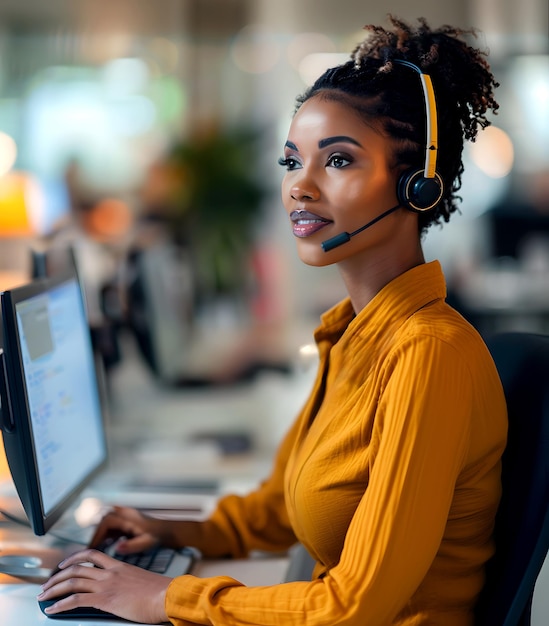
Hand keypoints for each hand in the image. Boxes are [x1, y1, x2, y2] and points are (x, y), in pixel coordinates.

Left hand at [37, 549, 171, 623]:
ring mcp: (107, 584)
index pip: (92, 555)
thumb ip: (128, 581)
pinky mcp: (105, 598)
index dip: (75, 558)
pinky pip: (76, 600)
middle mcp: (110, 572)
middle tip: (48, 584)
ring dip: (54, 588)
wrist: (166, 595)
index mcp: (119, 566)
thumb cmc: (159, 592)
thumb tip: (124, 589)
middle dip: (58, 576)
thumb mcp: (141, 581)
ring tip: (44, 596)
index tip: (65, 564)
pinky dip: (60, 604)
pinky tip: (52, 609)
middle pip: (77, 567)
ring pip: (73, 581)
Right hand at [90, 506, 162, 553]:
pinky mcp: (125, 521)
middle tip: (90, 551)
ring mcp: (124, 516)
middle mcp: (125, 513)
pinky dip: (106, 535)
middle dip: (96, 535)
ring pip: (106, 523)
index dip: (97, 534)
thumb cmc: (157, 536)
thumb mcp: (146, 543)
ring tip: (95, 551)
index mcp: (128, 517)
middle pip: (103, 521)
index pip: (106, 522)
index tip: (92, 547)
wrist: (166, 530)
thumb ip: (132, 546)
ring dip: (100, 536)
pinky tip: (104, 547)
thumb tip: (117, 548)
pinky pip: (111, 526)